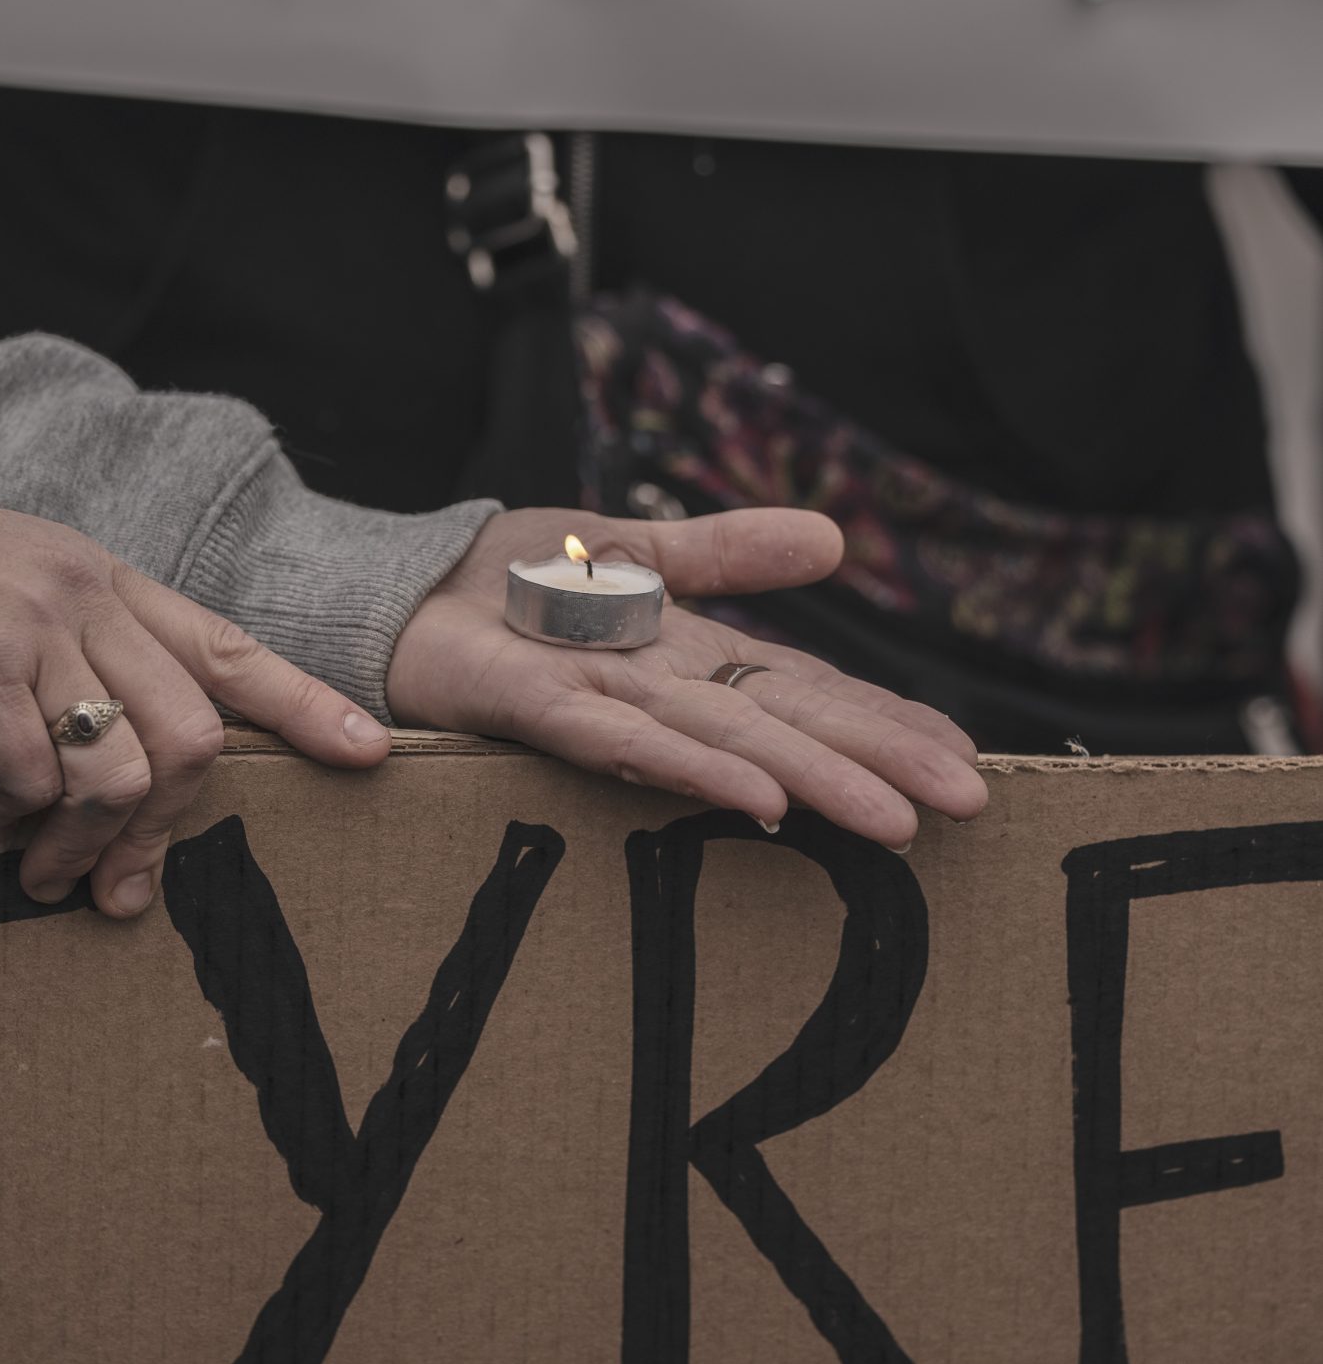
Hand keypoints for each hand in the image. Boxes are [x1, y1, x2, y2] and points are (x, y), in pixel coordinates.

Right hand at [0, 462, 389, 914]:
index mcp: (110, 583)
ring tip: (38, 867)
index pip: (229, 646)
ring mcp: (39, 629)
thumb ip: (80, 664)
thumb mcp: (17, 596)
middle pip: (193, 735)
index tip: (368, 751)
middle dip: (164, 831)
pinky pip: (35, 776)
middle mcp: (90, 599)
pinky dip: (12, 816)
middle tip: (116, 887)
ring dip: (82, 843)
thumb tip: (118, 790)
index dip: (303, 704)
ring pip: (121, 770)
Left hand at [387, 507, 984, 850]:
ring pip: (730, 744)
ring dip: (814, 783)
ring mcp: (606, 702)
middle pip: (789, 723)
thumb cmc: (507, 583)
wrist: (391, 590)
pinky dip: (695, 767)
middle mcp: (662, 687)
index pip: (810, 689)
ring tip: (895, 823)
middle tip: (971, 807)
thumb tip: (834, 540)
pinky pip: (626, 742)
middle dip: (881, 762)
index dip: (886, 720)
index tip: (964, 759)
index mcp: (692, 652)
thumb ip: (728, 550)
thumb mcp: (634, 546)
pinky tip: (757, 798)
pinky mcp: (535, 708)